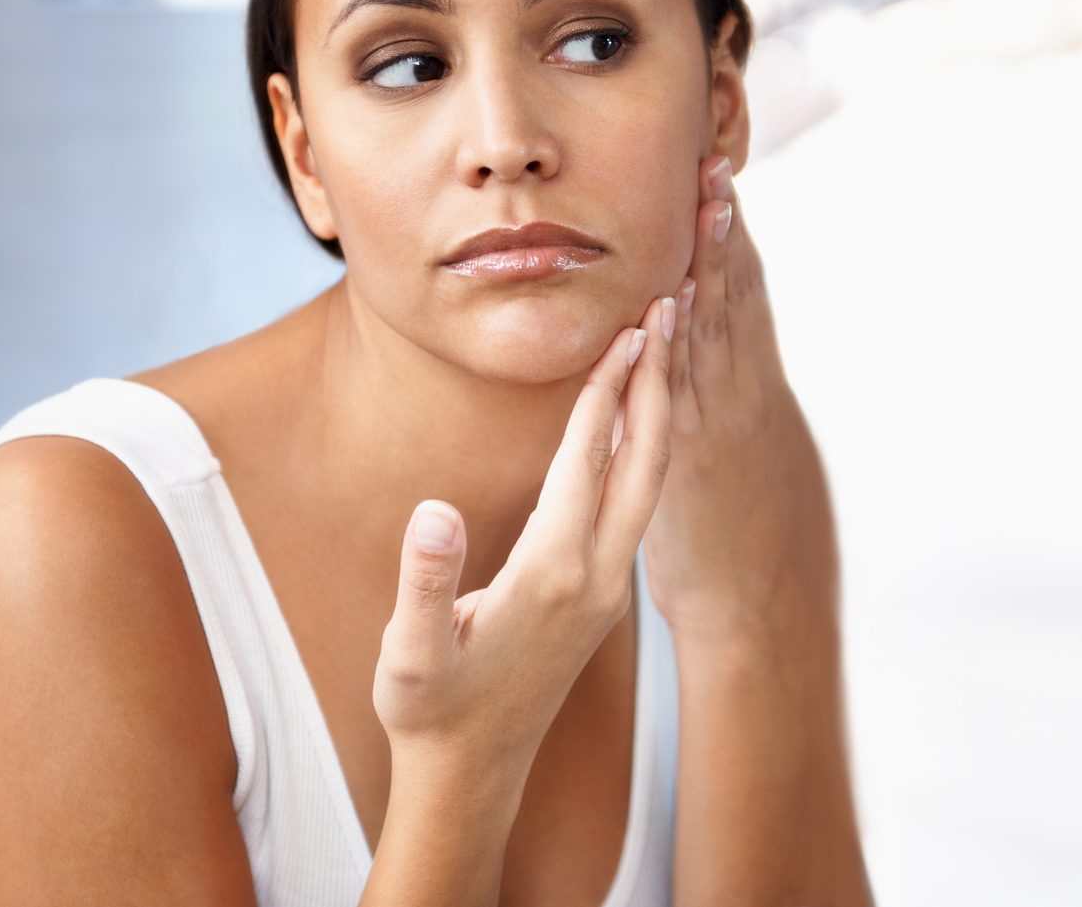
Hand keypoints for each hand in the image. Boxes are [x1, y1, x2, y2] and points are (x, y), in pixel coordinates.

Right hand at [372, 293, 674, 782]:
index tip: (626, 328)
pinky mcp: (600, 595)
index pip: (588, 462)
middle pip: (642, 462)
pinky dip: (641, 449)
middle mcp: (595, 576)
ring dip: (657, 412)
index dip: (605, 393)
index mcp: (553, 574)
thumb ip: (427, 582)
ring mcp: (605, 587)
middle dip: (657, 384)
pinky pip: (634, 505)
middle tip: (669, 308)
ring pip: (647, 483)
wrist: (471, 774)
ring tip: (661, 347)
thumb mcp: (412, 653)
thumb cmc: (431, 711)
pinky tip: (632, 424)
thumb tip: (435, 513)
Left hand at [646, 154, 836, 640]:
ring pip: (717, 330)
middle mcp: (741, 391)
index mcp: (750, 381)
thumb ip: (721, 390)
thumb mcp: (739, 442)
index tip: (719, 175)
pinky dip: (681, 339)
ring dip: (709, 264)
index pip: (741, 292)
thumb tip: (697, 340)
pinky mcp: (691, 453)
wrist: (760, 596)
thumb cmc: (742, 520)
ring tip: (705, 205)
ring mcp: (718, 420)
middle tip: (714, 164)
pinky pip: (685, 386)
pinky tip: (673, 298)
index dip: (730, 235)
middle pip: (733, 296)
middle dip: (722, 230)